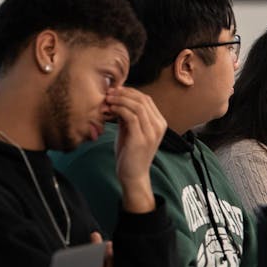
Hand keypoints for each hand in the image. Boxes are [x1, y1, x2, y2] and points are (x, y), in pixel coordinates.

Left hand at [105, 86, 165, 212]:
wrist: (133, 176)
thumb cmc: (130, 154)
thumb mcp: (130, 131)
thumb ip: (128, 116)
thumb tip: (118, 99)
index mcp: (159, 123)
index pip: (146, 99)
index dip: (130, 92)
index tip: (114, 91)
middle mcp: (159, 126)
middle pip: (143, 99)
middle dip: (124, 93)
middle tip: (109, 93)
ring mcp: (152, 132)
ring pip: (137, 105)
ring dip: (120, 100)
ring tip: (107, 100)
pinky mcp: (142, 138)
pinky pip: (131, 116)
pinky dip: (119, 109)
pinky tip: (110, 110)